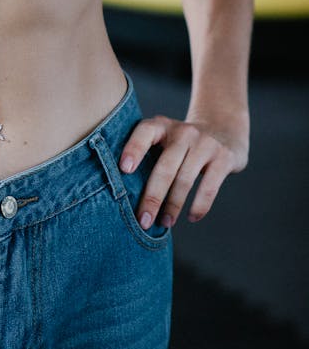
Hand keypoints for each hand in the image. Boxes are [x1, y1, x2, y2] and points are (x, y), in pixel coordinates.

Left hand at [119, 113, 248, 228]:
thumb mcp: (165, 139)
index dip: (134, 149)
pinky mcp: (224, 158)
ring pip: (185, 180)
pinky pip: (209, 187)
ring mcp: (205, 143)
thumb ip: (148, 156)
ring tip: (165, 223)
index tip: (124, 170)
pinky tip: (192, 217)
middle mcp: (183, 132)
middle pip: (165, 167)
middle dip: (152, 197)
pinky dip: (199, 206)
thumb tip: (125, 194)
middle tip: (143, 220)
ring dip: (173, 206)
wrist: (224, 130)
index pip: (145, 132)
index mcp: (162, 126)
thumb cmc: (182, 144)